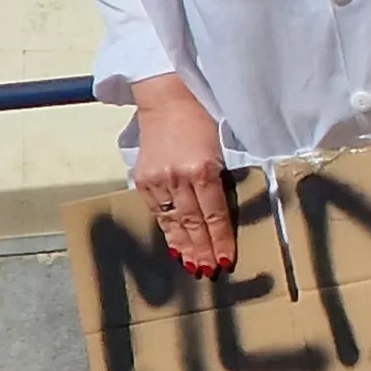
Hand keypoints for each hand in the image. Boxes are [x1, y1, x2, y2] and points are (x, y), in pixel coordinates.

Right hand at [131, 81, 234, 276]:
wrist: (168, 99)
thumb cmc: (204, 120)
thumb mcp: (223, 147)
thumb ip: (222, 179)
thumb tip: (227, 212)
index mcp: (202, 169)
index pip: (214, 214)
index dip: (220, 239)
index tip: (225, 260)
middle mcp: (178, 177)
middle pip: (193, 223)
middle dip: (202, 250)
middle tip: (209, 272)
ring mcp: (157, 180)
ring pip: (173, 222)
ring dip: (184, 246)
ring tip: (192, 266)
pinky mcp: (143, 179)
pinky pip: (157, 211)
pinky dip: (167, 230)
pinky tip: (174, 246)